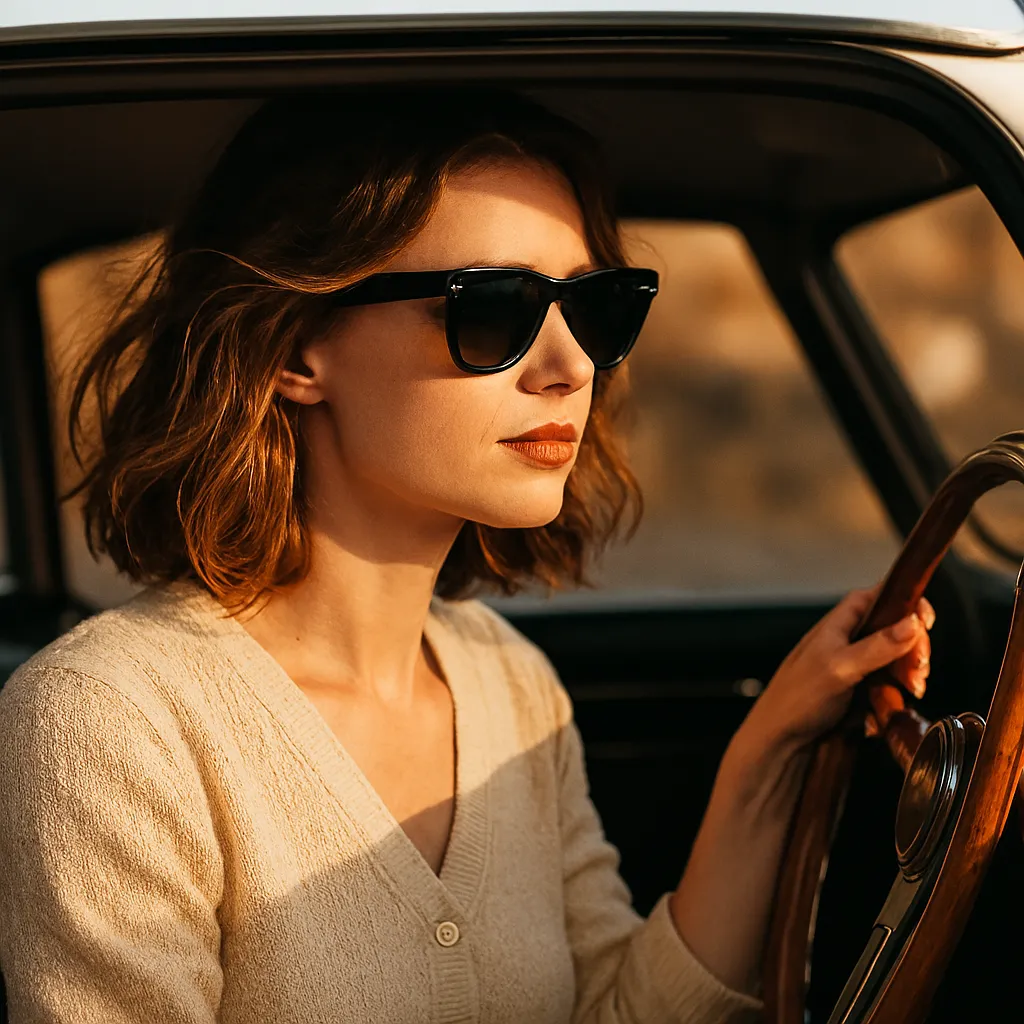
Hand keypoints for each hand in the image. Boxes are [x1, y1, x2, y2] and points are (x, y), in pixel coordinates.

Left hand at [740, 585, 934, 755]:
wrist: (780, 739)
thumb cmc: (797, 698)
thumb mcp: (839, 668)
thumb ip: (877, 646)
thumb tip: (913, 622)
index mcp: (839, 623)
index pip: (880, 595)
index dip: (906, 602)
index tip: (926, 622)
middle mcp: (848, 638)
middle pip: (897, 629)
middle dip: (915, 648)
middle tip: (919, 672)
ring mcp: (855, 664)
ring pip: (897, 658)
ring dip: (911, 673)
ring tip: (912, 690)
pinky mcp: (860, 689)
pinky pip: (889, 685)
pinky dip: (898, 693)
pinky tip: (896, 705)